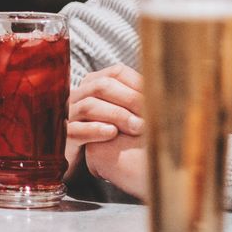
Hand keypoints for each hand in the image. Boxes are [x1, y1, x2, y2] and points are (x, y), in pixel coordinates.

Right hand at [66, 64, 147, 197]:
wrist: (78, 159)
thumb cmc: (105, 132)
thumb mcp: (122, 112)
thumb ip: (137, 99)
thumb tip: (169, 90)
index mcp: (93, 83)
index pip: (116, 72)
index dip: (138, 83)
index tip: (156, 98)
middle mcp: (77, 95)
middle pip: (103, 86)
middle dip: (130, 99)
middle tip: (150, 116)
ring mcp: (67, 115)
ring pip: (90, 106)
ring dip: (118, 115)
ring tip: (138, 127)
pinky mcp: (62, 137)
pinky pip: (76, 129)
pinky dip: (97, 130)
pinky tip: (113, 134)